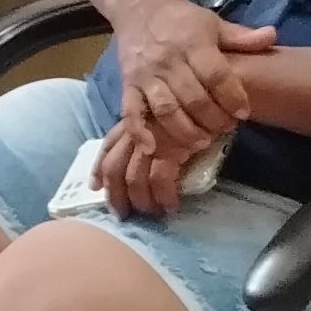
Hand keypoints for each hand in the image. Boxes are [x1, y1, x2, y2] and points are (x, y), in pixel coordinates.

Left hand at [93, 115, 221, 219]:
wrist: (215, 96)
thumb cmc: (194, 109)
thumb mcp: (166, 119)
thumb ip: (151, 134)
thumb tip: (142, 162)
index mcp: (134, 122)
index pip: (108, 146)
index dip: (98, 168)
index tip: (94, 186)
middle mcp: (137, 130)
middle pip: (114, 167)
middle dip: (115, 194)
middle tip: (122, 214)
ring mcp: (152, 139)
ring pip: (134, 178)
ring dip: (140, 201)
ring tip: (150, 213)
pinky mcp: (170, 148)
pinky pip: (160, 179)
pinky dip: (163, 197)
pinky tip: (170, 205)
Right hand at [116, 0, 275, 157]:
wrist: (138, 6)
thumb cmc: (181, 19)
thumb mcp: (213, 22)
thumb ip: (241, 36)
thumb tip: (273, 36)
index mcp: (193, 43)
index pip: (215, 74)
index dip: (232, 96)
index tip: (244, 112)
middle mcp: (168, 60)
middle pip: (193, 97)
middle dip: (213, 119)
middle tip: (226, 129)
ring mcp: (146, 75)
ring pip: (165, 109)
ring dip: (184, 131)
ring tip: (201, 143)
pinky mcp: (127, 85)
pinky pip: (131, 112)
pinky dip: (140, 132)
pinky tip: (152, 148)